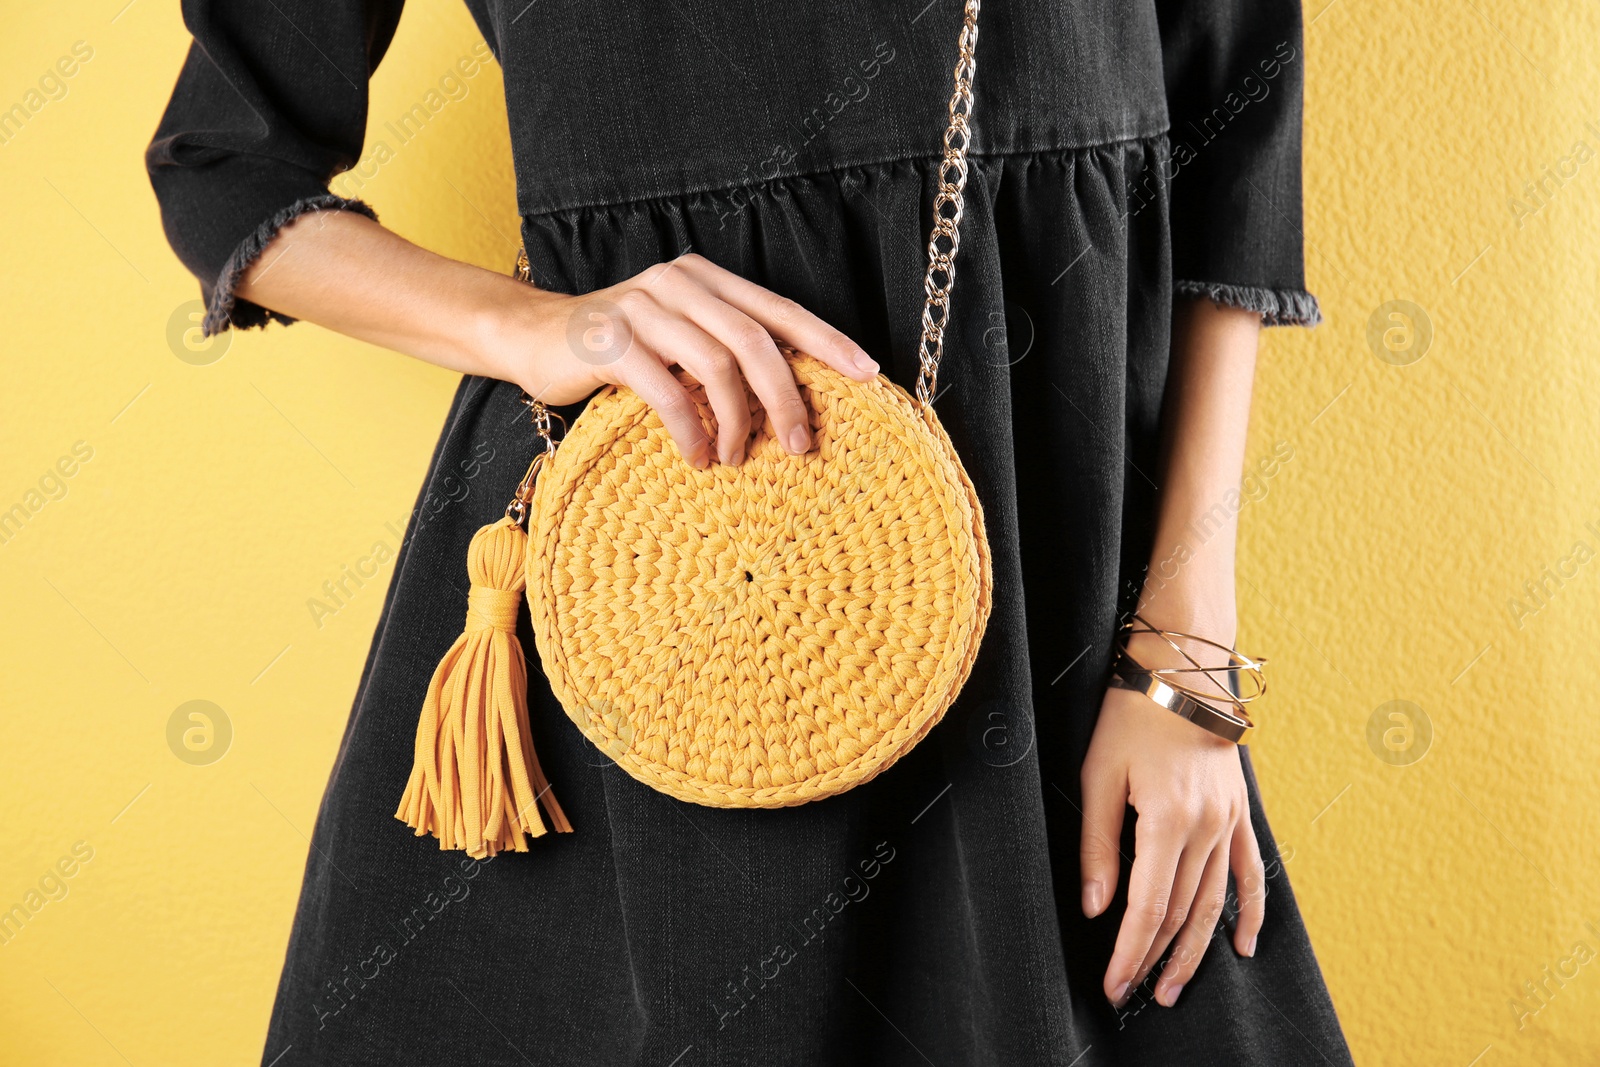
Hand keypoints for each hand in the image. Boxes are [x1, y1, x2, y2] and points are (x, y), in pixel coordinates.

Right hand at [493, 252, 879, 466]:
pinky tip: (697, 458)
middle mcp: (679, 283)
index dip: (827, 341)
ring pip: (717, 365)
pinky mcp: (610, 341)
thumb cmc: (619, 351)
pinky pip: (668, 392)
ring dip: (738, 421)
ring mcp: (642, 308)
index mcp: (705, 279)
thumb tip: (792, 401)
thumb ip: (725, 354)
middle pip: (755, 340)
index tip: (868, 374)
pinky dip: (691, 431)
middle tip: (802, 444)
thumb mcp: (679, 342)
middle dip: (787, 397)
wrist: (533, 338)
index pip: (778, 309)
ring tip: (736, 458)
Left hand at [1079, 626, 1265, 1009]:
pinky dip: (1250, 912)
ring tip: (1176, 987)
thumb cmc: (1130, 718)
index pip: (1148, 907)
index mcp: (1168, 821)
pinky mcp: (1240, 812)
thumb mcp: (1099, 777)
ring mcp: (1230, 822)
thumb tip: (1097, 908)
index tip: (1113, 984)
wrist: (1181, 671)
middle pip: (1182, 912)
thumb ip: (1099, 846)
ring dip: (1196, 949)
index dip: (1130, 952)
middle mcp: (1207, 828)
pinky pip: (1251, 872)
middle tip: (1136, 995)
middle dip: (1156, 959)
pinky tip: (1245, 947)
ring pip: (1214, 902)